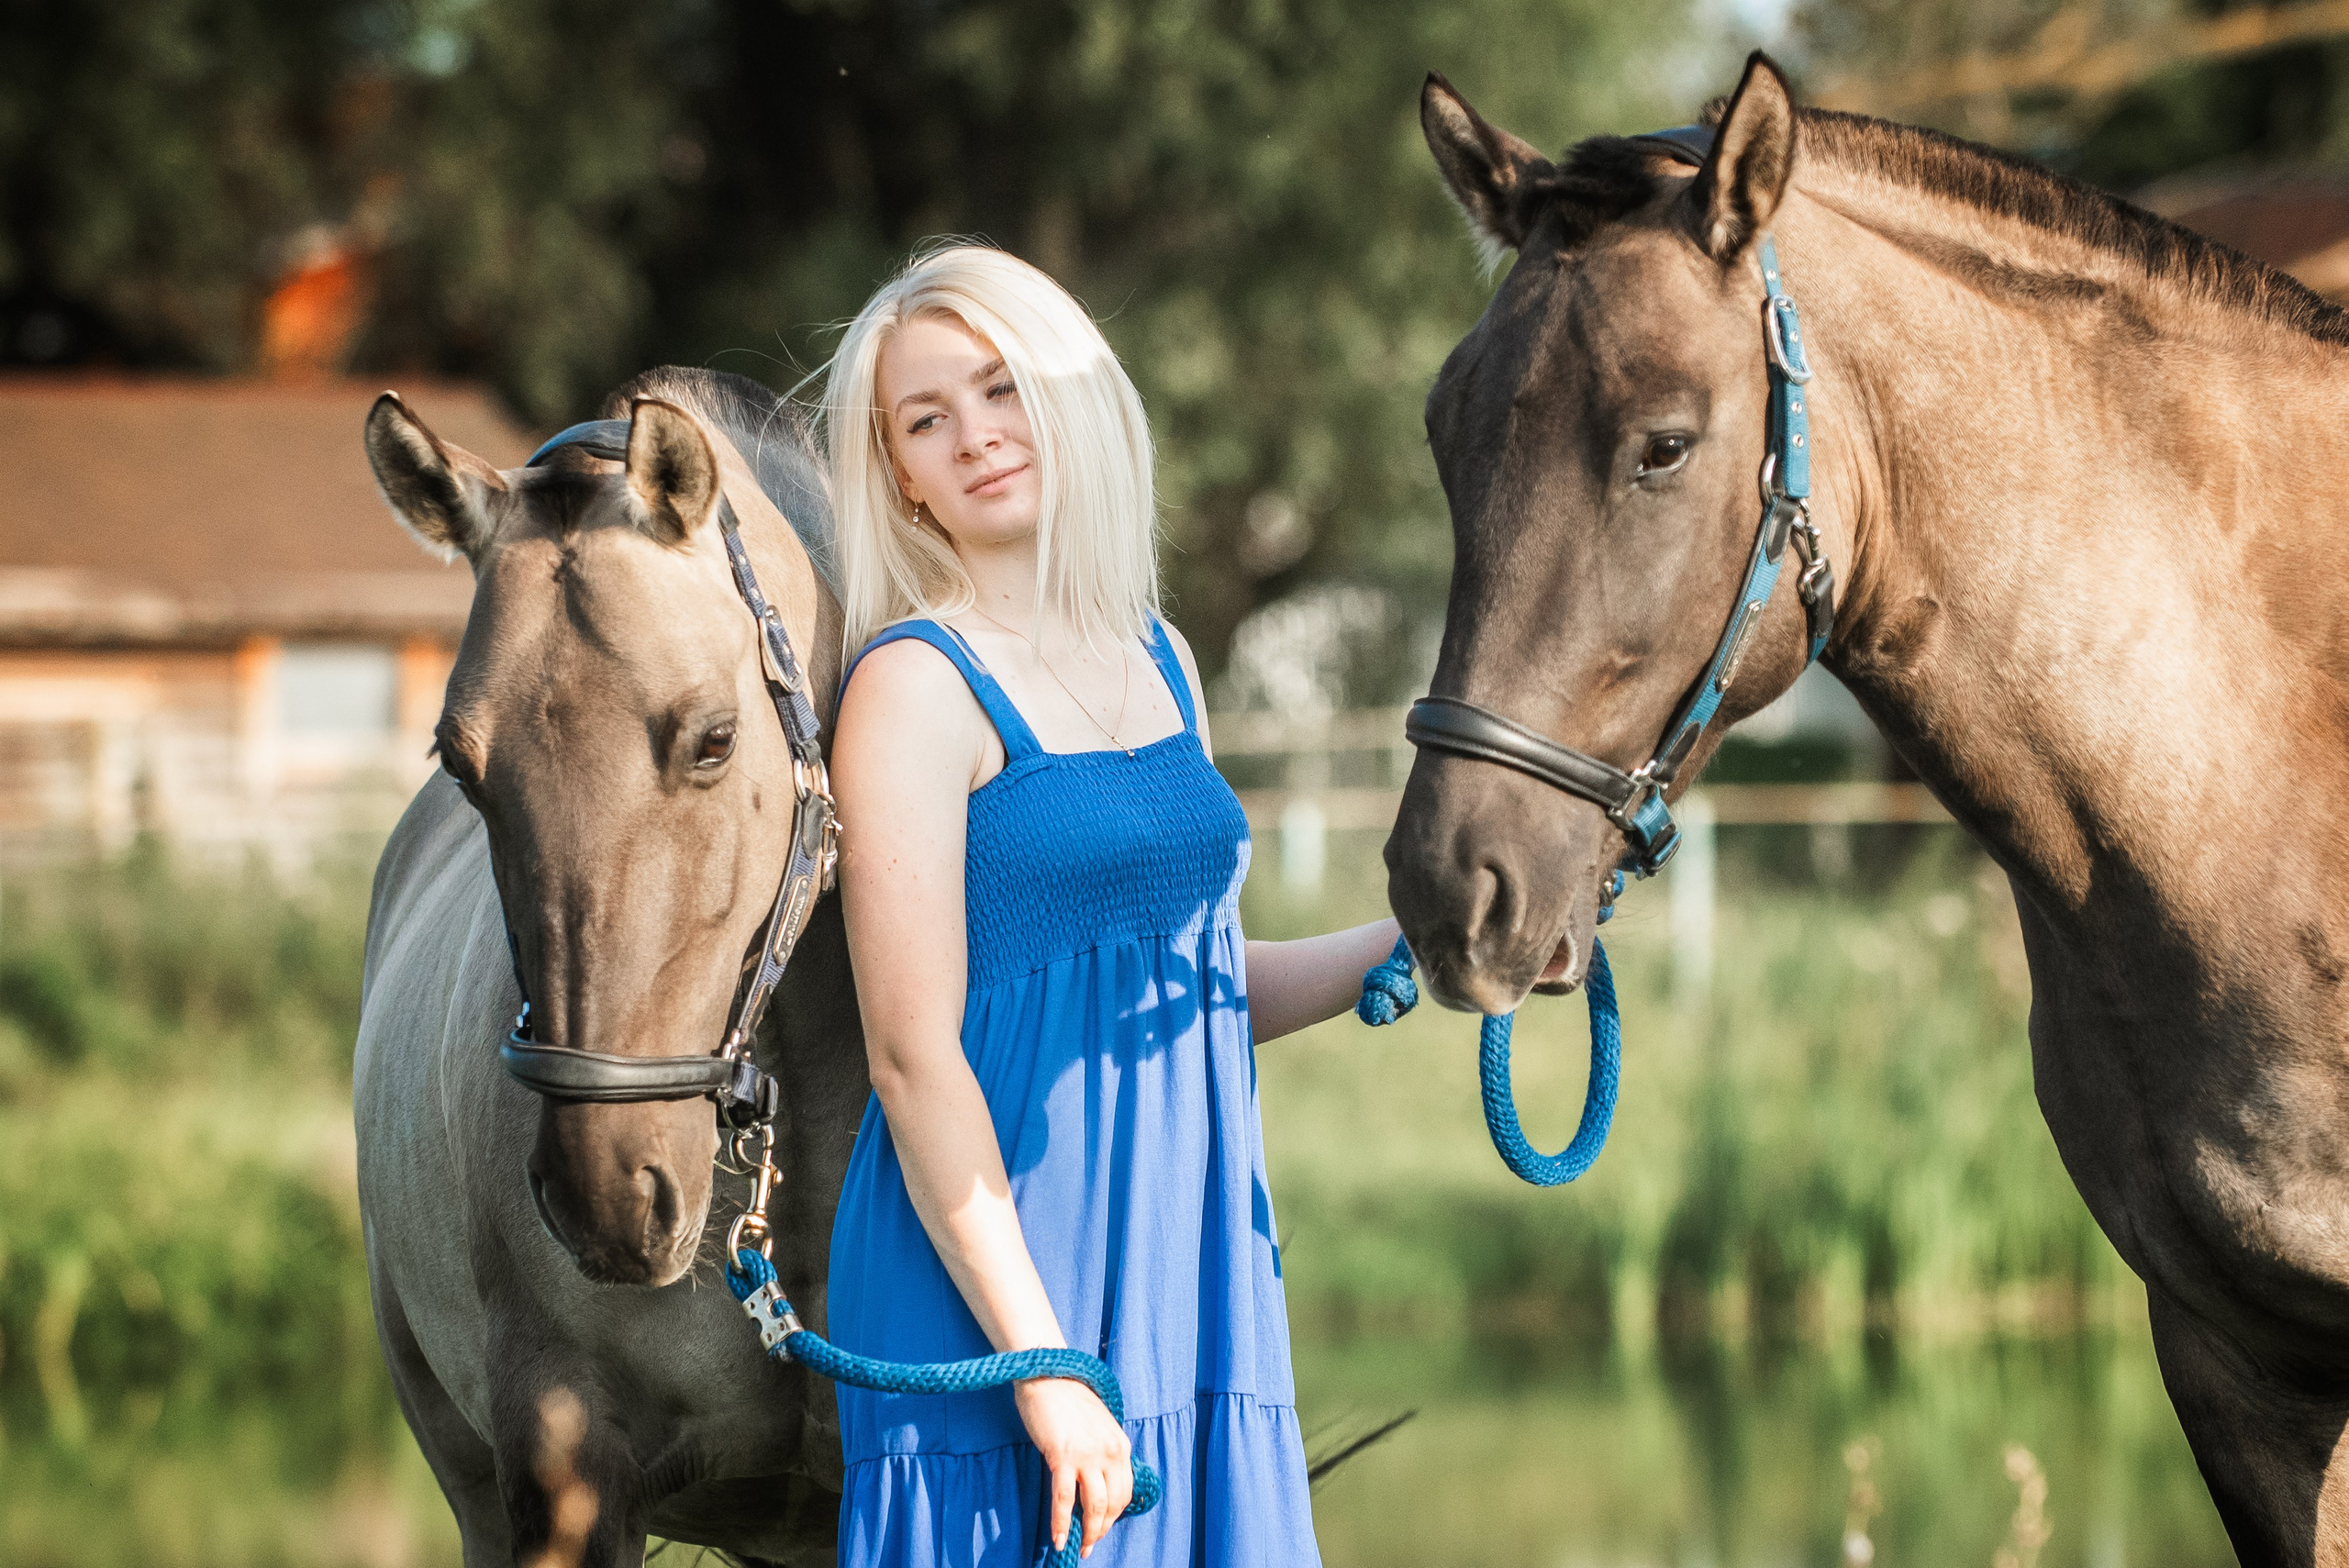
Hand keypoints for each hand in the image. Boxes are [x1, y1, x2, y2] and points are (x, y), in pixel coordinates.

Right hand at [1014, 1375, 1133, 1557]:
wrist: (1046, 1374)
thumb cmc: (1068, 1399)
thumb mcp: (1099, 1426)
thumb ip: (1103, 1451)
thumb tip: (1097, 1483)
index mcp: (1121, 1445)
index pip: (1125, 1491)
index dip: (1114, 1516)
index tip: (1102, 1528)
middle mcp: (1110, 1452)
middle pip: (1113, 1503)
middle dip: (1102, 1529)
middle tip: (1089, 1544)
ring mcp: (1088, 1455)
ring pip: (1094, 1506)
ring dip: (1087, 1532)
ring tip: (1077, 1547)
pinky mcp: (1063, 1456)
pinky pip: (1064, 1499)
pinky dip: (1062, 1523)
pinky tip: (1058, 1539)